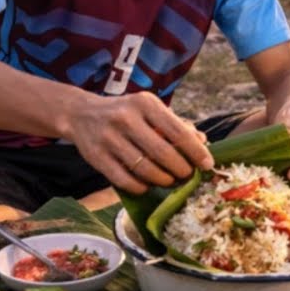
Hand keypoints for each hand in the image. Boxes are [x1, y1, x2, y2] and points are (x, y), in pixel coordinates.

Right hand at [68, 92, 211, 194]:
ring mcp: (109, 138)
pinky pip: (125, 180)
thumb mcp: (150, 110)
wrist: (81, 114)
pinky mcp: (96, 157)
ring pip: (145, 169)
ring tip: (170, 181)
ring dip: (163, 180)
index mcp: (145, 103)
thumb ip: (176, 124)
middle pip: (163, 153)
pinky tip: (148, 185)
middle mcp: (126, 118)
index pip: (177, 130)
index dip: (195, 151)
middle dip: (181, 169)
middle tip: (187, 176)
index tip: (207, 165)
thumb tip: (202, 142)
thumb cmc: (126, 113)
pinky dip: (141, 187)